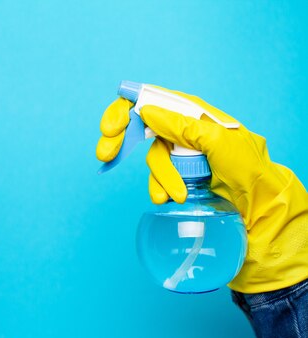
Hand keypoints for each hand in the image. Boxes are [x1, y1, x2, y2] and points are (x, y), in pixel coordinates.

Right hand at [96, 88, 307, 292]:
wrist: (260, 210)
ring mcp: (181, 154)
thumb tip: (146, 111)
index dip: (125, 110)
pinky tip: (168, 198)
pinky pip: (157, 179)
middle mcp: (185, 130)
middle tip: (105, 154)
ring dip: (158, 177)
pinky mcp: (180, 176)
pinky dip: (159, 188)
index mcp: (194, 113)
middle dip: (121, 140)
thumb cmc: (249, 171)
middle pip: (142, 126)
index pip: (152, 99)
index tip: (111, 129)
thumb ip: (182, 126)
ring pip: (152, 159)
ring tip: (174, 195)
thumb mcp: (218, 143)